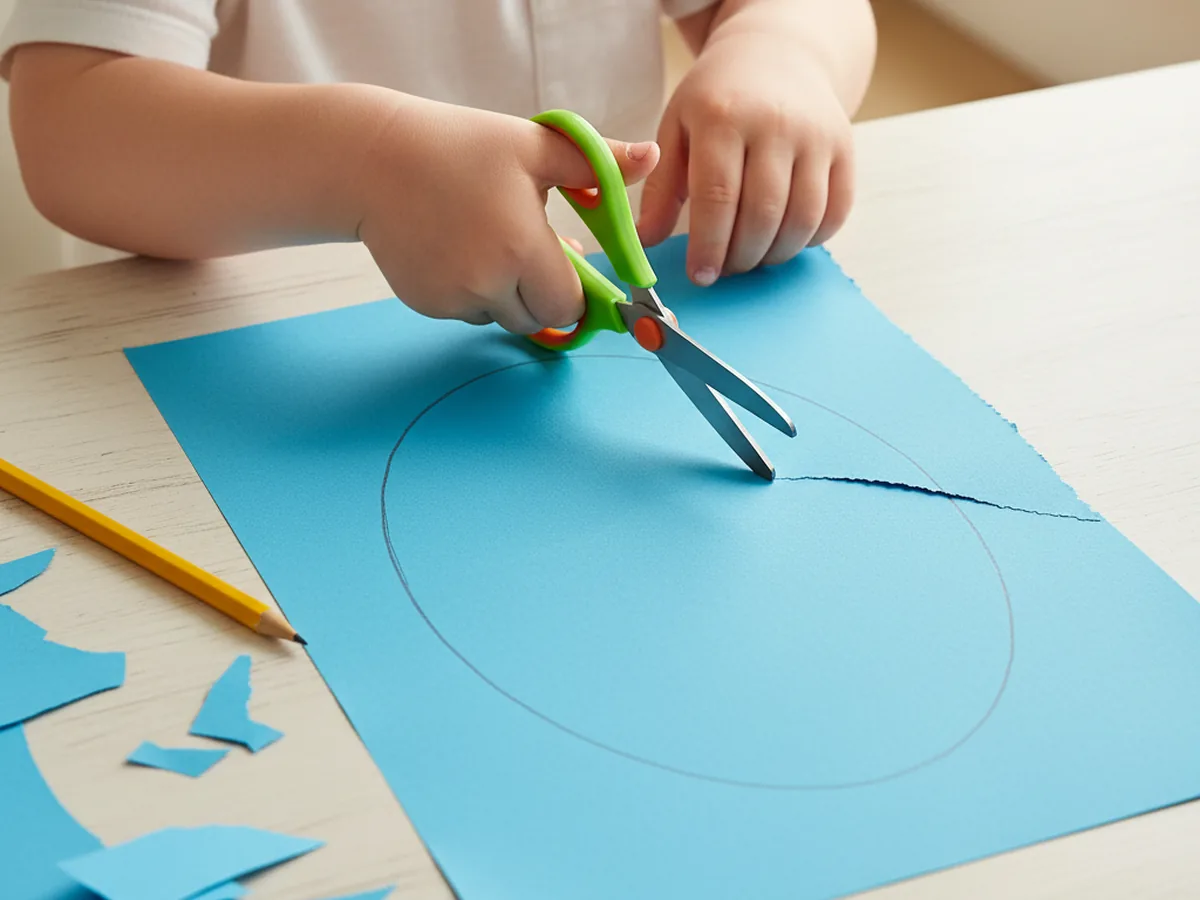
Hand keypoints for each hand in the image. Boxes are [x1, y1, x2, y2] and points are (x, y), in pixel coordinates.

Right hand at [356, 99, 658, 332]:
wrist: (372, 161)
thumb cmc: (457, 146)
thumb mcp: (532, 145)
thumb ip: (596, 164)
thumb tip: (649, 158)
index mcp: (523, 247)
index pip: (568, 304)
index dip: (573, 289)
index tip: (567, 262)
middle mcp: (488, 283)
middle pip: (537, 318)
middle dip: (541, 293)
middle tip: (527, 246)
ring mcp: (453, 298)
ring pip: (500, 316)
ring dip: (505, 294)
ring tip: (486, 240)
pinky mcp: (426, 304)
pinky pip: (466, 312)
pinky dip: (470, 292)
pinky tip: (454, 249)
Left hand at [638, 34, 853, 284]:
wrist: (776, 52)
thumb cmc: (718, 98)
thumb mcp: (676, 127)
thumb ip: (661, 187)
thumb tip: (647, 240)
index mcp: (723, 116)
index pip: (717, 196)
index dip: (709, 245)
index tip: (701, 276)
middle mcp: (775, 123)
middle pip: (762, 214)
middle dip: (740, 256)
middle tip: (724, 269)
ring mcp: (816, 136)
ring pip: (802, 219)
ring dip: (774, 254)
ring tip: (751, 257)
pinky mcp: (844, 148)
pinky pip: (835, 212)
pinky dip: (809, 240)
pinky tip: (783, 239)